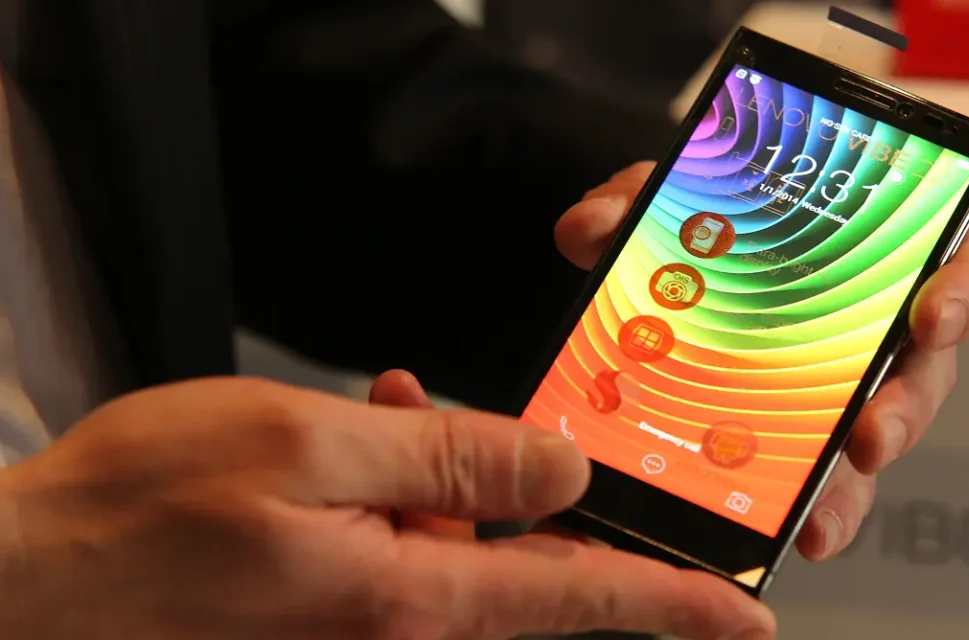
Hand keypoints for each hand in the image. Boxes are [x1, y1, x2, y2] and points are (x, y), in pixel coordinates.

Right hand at [0, 377, 774, 639]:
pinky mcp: (329, 612)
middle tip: (577, 446)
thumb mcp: (306, 443)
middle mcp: (401, 628)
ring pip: (465, 550)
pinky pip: (408, 554)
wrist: (29, 581)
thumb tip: (560, 472)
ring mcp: (364, 625)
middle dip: (561, 505)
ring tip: (404, 404)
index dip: (679, 606)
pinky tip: (379, 428)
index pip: (583, 602)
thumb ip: (447, 456)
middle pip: (533, 576)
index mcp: (413, 598)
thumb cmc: (144, 513)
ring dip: (463, 478)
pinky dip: (411, 493)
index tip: (751, 614)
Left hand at [556, 162, 968, 561]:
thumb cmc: (709, 227)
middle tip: (870, 435)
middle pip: (923, 374)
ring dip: (856, 482)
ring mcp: (847, 391)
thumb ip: (642, 199)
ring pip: (876, 443)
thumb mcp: (676, 201)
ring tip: (822, 514)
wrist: (676, 270)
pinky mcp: (809, 440)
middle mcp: (877, 330)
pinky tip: (796, 535)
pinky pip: (829, 482)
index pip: (954, 266)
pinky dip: (814, 508)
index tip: (932, 315)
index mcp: (873, 257)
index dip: (960, 292)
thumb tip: (593, 228)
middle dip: (902, 410)